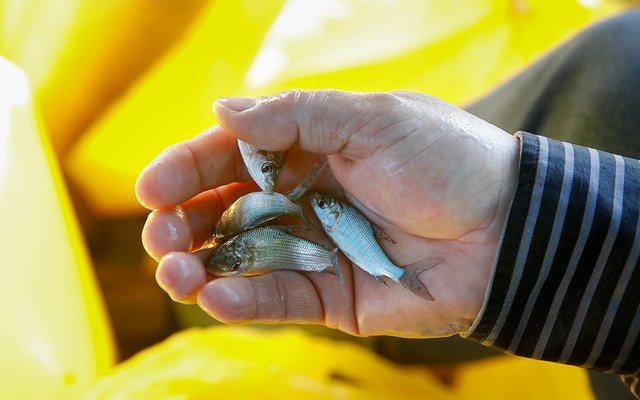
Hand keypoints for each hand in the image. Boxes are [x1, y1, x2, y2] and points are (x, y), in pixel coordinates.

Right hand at [135, 90, 518, 336]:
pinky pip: (277, 299)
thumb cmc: (446, 161)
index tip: (151, 188)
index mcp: (308, 149)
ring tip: (175, 273)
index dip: (187, 170)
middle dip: (183, 224)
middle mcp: (303, 198)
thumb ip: (297, 116)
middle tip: (161, 236)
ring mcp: (314, 248)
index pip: (231, 157)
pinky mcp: (331, 295)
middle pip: (223, 212)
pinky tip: (215, 295)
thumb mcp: (373, 118)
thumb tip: (222, 111)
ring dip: (198, 267)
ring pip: (239, 261)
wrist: (508, 229)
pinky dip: (242, 300)